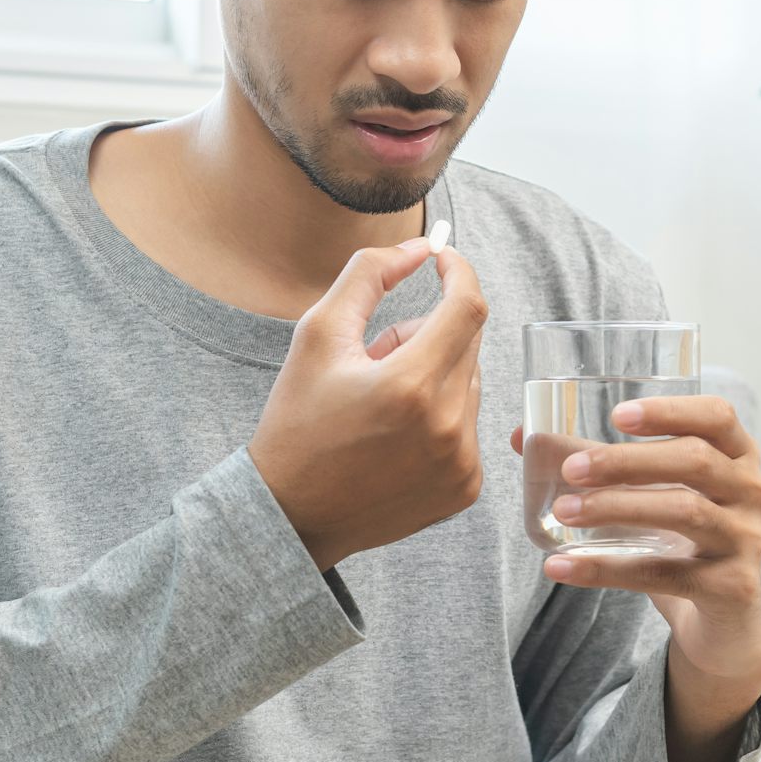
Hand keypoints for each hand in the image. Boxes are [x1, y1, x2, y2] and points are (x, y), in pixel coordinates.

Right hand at [250, 237, 486, 570]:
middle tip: (378, 355)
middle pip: (467, 343)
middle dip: (429, 332)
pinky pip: (469, 425)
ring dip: (435, 374)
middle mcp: (446, 427)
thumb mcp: (318, 335)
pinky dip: (441, 416)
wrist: (291, 514)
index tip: (443, 259)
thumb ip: (370, 276)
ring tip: (382, 403)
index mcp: (410, 386)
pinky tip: (396, 438)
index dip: (459, 272)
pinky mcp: (466, 487)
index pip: (467, 307)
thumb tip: (421, 246)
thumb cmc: (298, 421)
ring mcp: (461, 462)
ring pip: (469, 383)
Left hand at [507, 395, 760, 684]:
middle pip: (694, 461)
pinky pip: (666, 574)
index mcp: (737, 457)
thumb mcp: (649, 497)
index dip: (670, 411)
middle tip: (572, 470)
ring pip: (684, 512)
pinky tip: (561, 566)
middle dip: (628, 461)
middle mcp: (752, 492)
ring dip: (617, 508)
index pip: (717, 416)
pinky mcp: (733, 588)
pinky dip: (607, 570)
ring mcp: (747, 541)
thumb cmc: (682, 544)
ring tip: (564, 511)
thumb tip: (523, 436)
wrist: (723, 628)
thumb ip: (596, 465)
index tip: (616, 416)